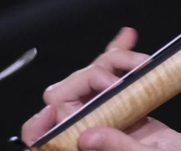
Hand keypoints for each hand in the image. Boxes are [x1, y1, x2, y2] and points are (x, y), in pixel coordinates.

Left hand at [19, 28, 180, 150]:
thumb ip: (118, 150)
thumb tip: (84, 136)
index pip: (45, 138)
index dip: (42, 121)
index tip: (63, 102)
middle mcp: (94, 139)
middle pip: (67, 100)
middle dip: (89, 78)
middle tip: (118, 79)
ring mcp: (113, 123)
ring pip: (92, 84)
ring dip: (111, 63)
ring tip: (137, 63)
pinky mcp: (132, 111)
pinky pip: (117, 80)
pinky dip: (121, 58)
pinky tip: (128, 40)